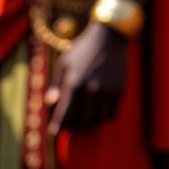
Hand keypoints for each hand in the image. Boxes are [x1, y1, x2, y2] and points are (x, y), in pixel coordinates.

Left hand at [46, 19, 128, 134]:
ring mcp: (107, 92)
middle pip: (80, 122)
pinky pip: (111, 114)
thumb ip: (55, 84)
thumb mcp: (64, 62)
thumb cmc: (82, 49)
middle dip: (73, 125)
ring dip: (89, 122)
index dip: (57, 127)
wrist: (109, 36)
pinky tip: (98, 111)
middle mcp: (91, 91)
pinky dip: (103, 116)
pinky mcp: (119, 90)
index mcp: (74, 84)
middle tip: (70, 121)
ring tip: (84, 117)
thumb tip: (49, 103)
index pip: (64, 115)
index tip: (54, 132)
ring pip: (96, 121)